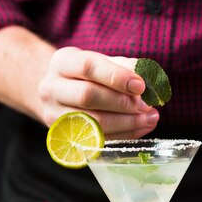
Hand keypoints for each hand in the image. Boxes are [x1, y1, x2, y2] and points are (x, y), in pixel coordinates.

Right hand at [37, 47, 158, 138]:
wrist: (59, 96)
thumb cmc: (87, 77)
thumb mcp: (102, 63)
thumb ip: (124, 66)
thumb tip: (148, 77)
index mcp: (62, 62)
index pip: (88, 66)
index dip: (116, 76)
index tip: (141, 86)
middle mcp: (51, 88)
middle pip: (88, 96)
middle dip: (122, 102)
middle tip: (147, 106)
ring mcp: (54, 115)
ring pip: (92, 121)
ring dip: (127, 122)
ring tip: (150, 118)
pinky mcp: (63, 137)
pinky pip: (96, 139)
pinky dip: (123, 134)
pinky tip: (140, 128)